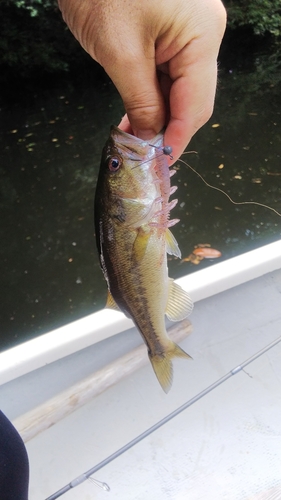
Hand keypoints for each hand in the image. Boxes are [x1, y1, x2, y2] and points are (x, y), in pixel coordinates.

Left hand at [58, 0, 225, 162]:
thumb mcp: (120, 52)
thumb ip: (141, 100)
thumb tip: (150, 136)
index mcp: (203, 35)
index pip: (196, 104)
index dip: (178, 137)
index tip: (160, 162)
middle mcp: (204, 34)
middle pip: (193, 99)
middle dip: (168, 128)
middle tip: (144, 154)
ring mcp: (189, 32)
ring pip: (179, 90)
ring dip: (157, 115)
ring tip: (133, 137)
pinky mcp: (172, 32)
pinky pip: (167, 75)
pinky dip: (152, 97)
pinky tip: (135, 114)